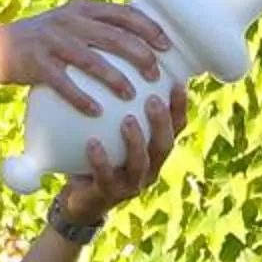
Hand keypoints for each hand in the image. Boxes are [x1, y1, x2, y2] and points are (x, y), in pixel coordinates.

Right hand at [0, 0, 174, 114]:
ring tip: (131, 94)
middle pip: (112, 35)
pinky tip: (96, 111)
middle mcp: (70, 20)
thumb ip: (97, 27)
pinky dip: (80, 97)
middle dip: (138, 53)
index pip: (122, 13)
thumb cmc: (44, 42)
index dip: (147, 27)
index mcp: (83, 8)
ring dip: (114, 77)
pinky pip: (63, 83)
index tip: (166, 45)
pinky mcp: (38, 64)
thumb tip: (136, 42)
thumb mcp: (70, 24)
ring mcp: (53, 41)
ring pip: (91, 58)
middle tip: (156, 73)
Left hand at [56, 83, 191, 228]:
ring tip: (127, 120)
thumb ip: (120, 107)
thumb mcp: (112, 131)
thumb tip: (120, 61)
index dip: (180, 108)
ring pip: (140, 164)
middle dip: (161, 123)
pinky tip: (92, 143)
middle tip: (152, 100)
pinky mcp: (107, 195)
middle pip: (164, 145)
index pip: (176, 128)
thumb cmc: (99, 156)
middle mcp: (149, 169)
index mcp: (155, 151)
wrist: (81, 200)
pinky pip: (105, 177)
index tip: (177, 83)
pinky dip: (100, 160)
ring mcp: (129, 185)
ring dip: (135, 141)